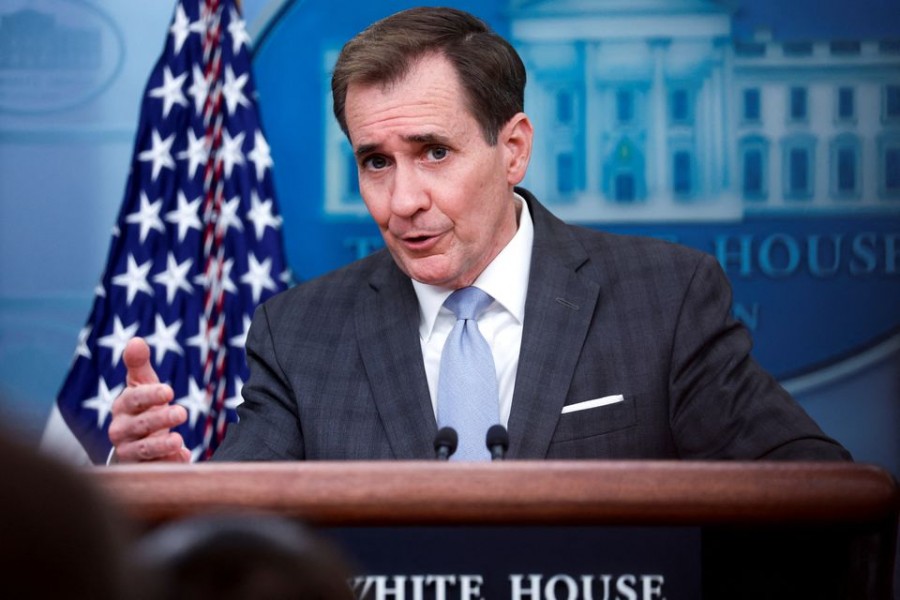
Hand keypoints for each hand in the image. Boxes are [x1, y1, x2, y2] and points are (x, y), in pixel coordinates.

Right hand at [108, 338, 189, 462]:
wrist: (134, 442)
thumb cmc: (142, 407)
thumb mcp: (141, 385)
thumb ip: (138, 364)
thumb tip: (136, 340)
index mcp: (123, 407)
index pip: (133, 399)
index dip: (150, 395)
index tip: (169, 391)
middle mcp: (122, 430)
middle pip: (139, 425)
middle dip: (160, 419)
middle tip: (182, 412)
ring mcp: (130, 452)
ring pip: (144, 450)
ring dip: (161, 446)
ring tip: (179, 440)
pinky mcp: (143, 469)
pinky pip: (155, 468)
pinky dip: (169, 462)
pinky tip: (184, 456)